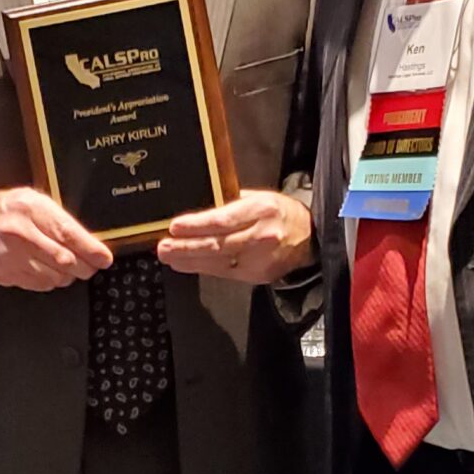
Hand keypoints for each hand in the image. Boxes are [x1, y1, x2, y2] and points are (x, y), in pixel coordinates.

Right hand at [0, 188, 111, 290]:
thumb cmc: (2, 211)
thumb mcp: (31, 201)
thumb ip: (58, 219)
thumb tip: (89, 241)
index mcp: (30, 208)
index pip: (68, 233)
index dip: (91, 249)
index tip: (104, 258)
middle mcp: (22, 233)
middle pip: (65, 260)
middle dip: (84, 266)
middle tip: (91, 265)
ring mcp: (12, 257)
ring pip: (55, 277)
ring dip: (68, 275)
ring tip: (68, 266)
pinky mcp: (7, 275)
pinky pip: (40, 285)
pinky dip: (51, 281)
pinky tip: (48, 270)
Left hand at [156, 190, 313, 284]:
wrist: (310, 237)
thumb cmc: (279, 213)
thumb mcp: (258, 198)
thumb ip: (229, 202)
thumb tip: (196, 210)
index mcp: (262, 210)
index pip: (224, 220)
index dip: (197, 225)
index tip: (175, 227)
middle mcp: (263, 235)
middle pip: (218, 244)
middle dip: (186, 247)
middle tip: (164, 247)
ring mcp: (261, 259)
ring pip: (219, 262)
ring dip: (189, 260)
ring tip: (169, 256)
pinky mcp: (259, 275)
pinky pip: (225, 273)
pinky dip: (203, 268)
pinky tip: (186, 264)